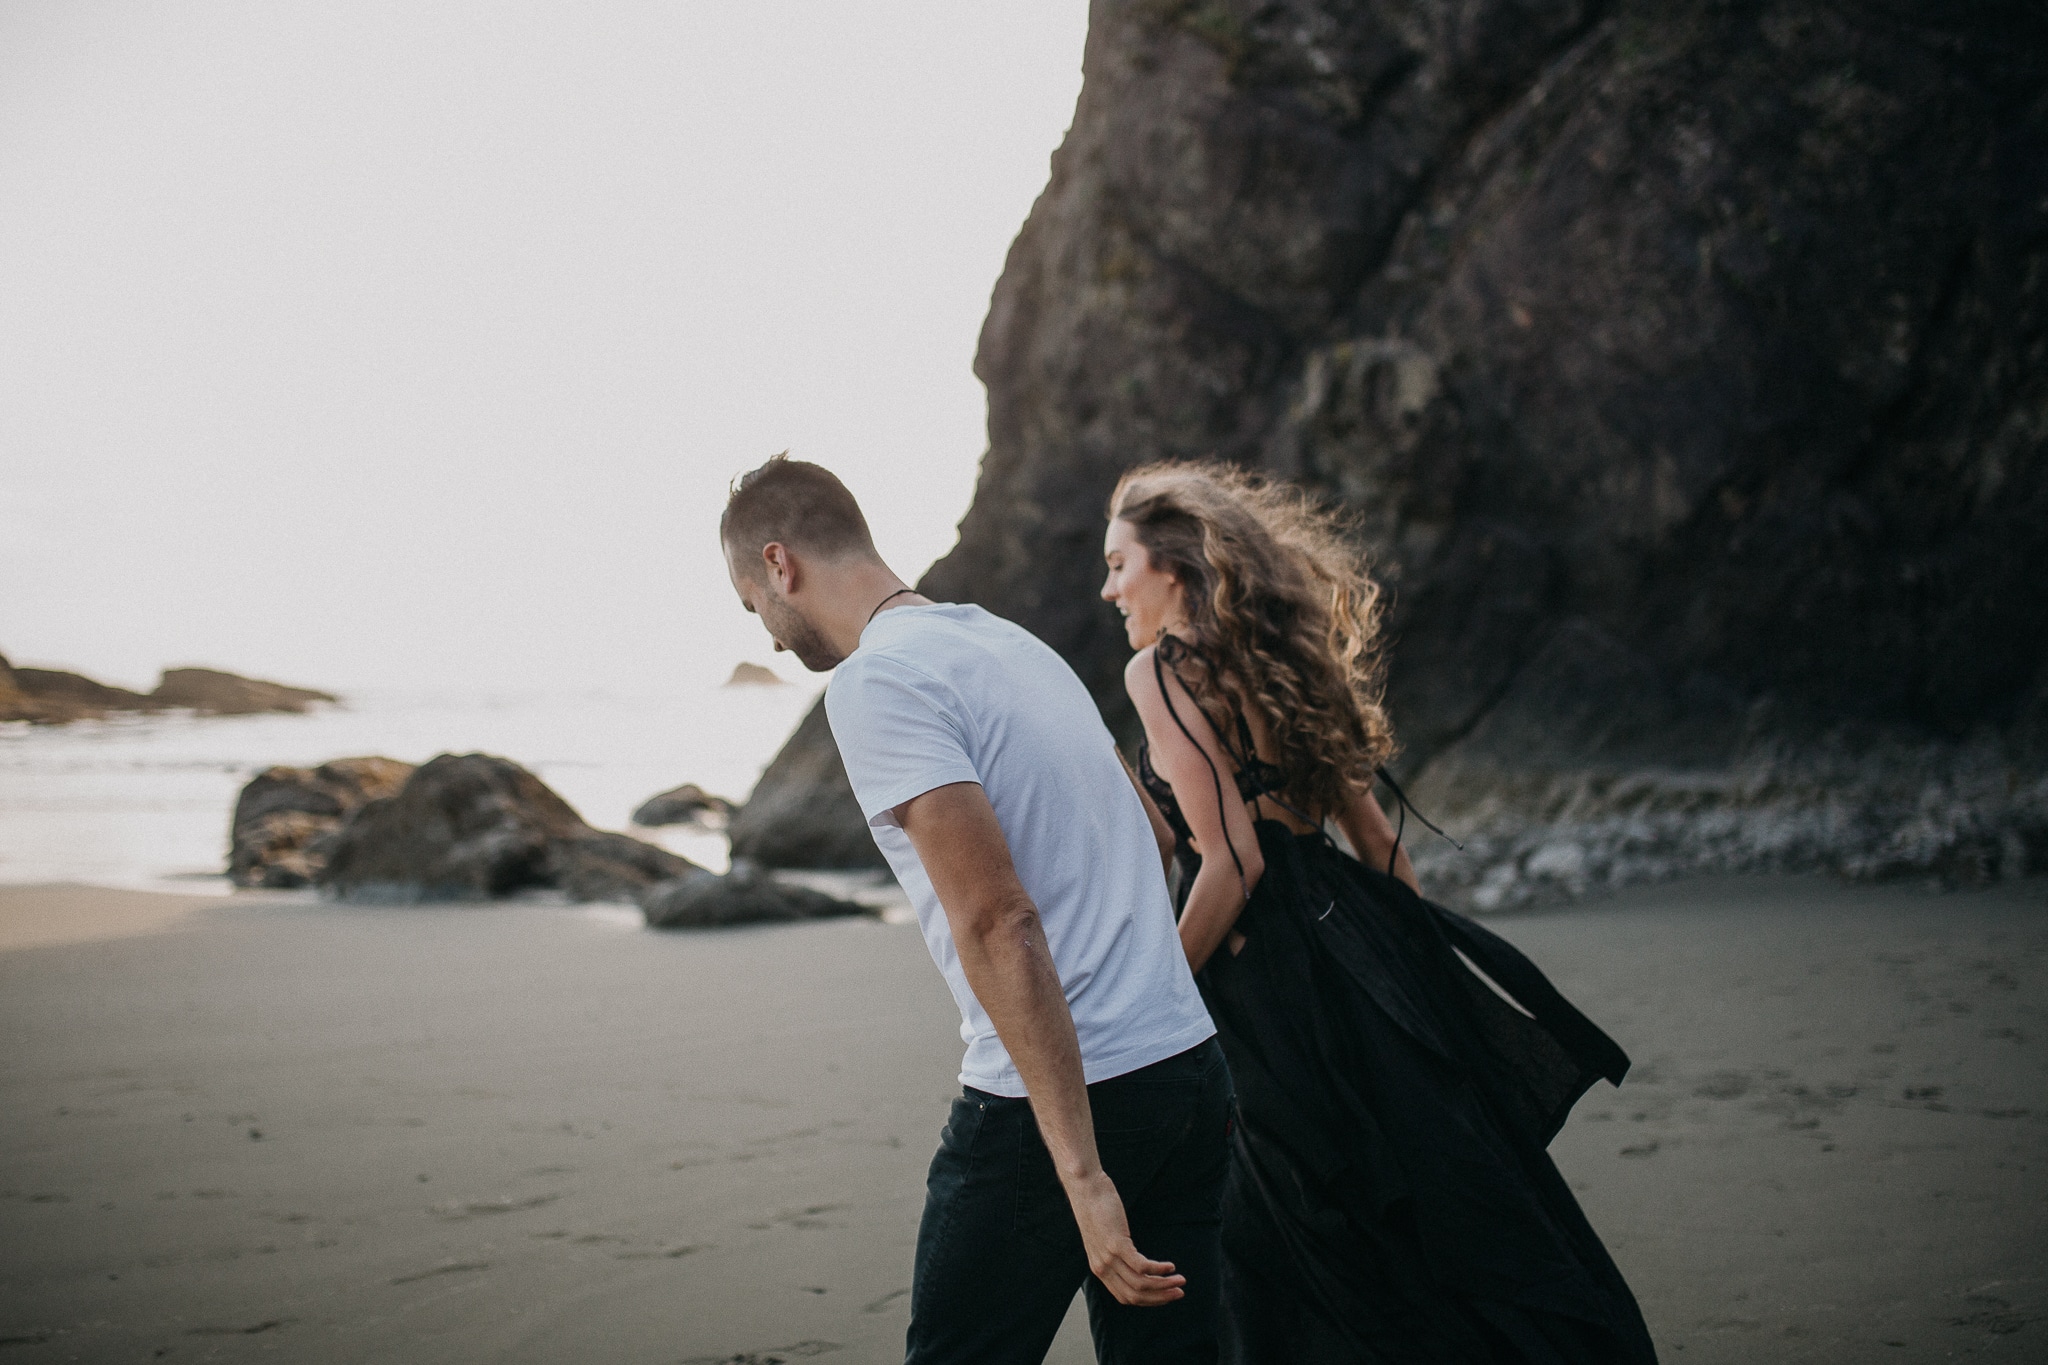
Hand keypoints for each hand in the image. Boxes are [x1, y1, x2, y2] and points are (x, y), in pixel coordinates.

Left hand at [1066, 1169, 1185, 1305]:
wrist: (1084, 1188)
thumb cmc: (1096, 1209)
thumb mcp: (1103, 1239)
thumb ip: (1115, 1254)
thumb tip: (1135, 1263)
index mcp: (1099, 1269)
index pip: (1126, 1297)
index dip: (1149, 1301)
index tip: (1166, 1296)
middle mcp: (1102, 1268)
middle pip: (1135, 1296)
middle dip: (1160, 1297)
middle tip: (1179, 1293)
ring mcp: (1109, 1257)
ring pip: (1140, 1284)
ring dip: (1164, 1285)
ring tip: (1179, 1280)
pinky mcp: (1116, 1244)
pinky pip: (1141, 1266)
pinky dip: (1158, 1269)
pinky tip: (1170, 1266)